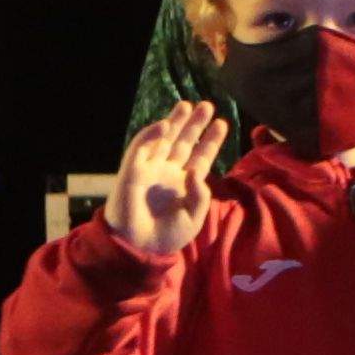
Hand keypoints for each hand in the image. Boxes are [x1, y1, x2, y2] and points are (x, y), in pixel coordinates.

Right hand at [107, 99, 233, 261]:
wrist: (140, 249)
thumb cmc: (167, 236)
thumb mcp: (194, 216)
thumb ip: (200, 194)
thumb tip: (196, 170)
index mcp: (184, 183)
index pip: (200, 156)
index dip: (210, 141)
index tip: (222, 124)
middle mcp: (167, 172)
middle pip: (183, 142)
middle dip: (195, 124)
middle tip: (207, 106)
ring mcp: (150, 169)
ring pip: (163, 139)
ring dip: (174, 122)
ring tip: (187, 105)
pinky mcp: (132, 170)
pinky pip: (140, 148)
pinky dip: (151, 135)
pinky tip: (165, 125)